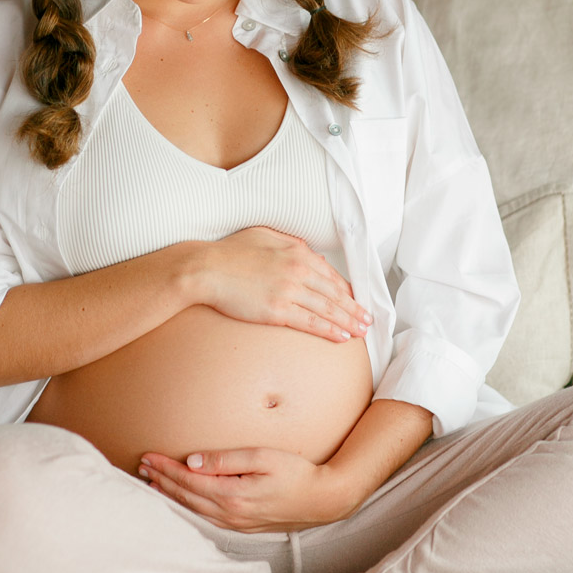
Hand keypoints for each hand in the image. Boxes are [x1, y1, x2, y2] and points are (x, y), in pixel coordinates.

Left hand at [137, 447, 354, 531]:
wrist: (323, 499)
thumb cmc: (297, 473)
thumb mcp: (263, 457)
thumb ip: (227, 459)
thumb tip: (193, 461)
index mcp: (232, 495)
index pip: (188, 480)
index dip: (166, 468)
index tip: (148, 456)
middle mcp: (229, 514)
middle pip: (186, 496)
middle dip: (162, 481)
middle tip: (142, 466)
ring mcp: (236, 524)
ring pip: (192, 509)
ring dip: (171, 495)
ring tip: (153, 483)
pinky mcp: (242, 527)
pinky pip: (205, 517)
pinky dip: (188, 506)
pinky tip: (183, 501)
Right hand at [198, 227, 371, 342]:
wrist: (205, 269)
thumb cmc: (229, 253)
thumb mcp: (263, 235)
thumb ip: (289, 243)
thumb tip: (309, 253)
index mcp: (296, 251)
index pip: (330, 274)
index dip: (346, 289)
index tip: (355, 300)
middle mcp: (298, 270)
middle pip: (334, 293)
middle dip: (354, 308)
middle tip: (367, 320)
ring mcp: (288, 291)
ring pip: (327, 309)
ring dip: (347, 322)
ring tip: (360, 332)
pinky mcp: (277, 311)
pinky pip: (310, 322)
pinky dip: (329, 330)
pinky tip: (341, 337)